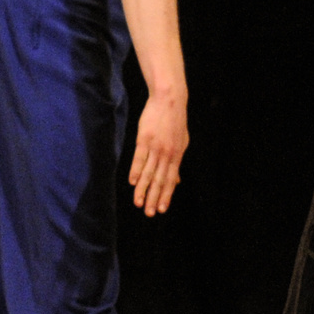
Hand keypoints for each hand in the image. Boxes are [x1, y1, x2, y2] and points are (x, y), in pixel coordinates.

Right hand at [130, 92, 187, 215]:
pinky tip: (132, 182)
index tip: (161, 210)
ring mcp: (155, 147)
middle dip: (153, 198)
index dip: (166, 196)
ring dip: (142, 189)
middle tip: (149, 213)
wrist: (169, 100)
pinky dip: (135, 171)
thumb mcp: (181, 143)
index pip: (171, 180)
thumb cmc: (174, 122)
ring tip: (138, 203)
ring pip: (148, 173)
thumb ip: (176, 163)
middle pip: (160, 180)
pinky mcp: (144, 139)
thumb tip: (177, 181)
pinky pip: (139, 158)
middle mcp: (167, 154)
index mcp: (177, 156)